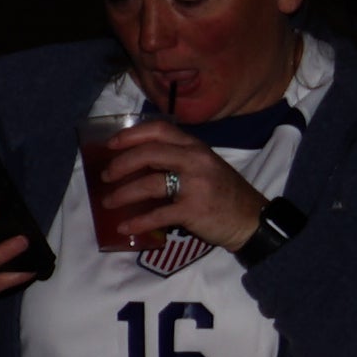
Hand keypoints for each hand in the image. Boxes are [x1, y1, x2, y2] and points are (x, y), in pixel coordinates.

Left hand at [83, 118, 259, 256]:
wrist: (251, 219)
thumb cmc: (224, 193)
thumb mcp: (205, 166)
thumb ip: (177, 160)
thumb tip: (135, 164)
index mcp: (195, 147)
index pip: (159, 130)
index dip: (131, 135)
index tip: (111, 145)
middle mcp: (195, 160)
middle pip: (148, 154)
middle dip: (121, 165)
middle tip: (105, 176)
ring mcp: (195, 185)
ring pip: (149, 185)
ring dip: (122, 194)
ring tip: (109, 202)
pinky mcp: (193, 210)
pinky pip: (157, 215)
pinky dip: (137, 222)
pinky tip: (125, 227)